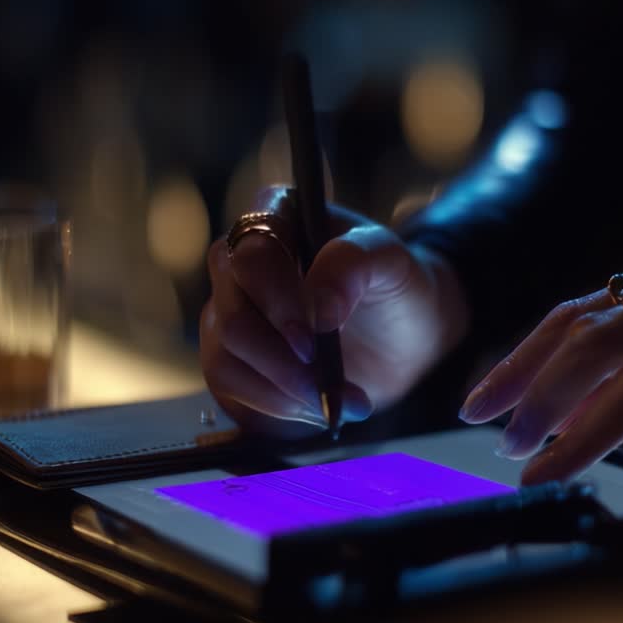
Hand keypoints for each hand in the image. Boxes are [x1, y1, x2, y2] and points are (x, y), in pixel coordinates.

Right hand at [201, 186, 467, 436]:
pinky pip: (230, 387)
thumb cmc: (392, 287)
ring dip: (283, 391)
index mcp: (275, 217)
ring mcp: (228, 311)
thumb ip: (355, 264)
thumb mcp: (390, 262)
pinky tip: (315, 406)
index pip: (252, 255)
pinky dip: (277, 406)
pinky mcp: (229, 358)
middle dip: (280, 361)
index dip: (277, 301)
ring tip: (335, 399)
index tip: (313, 338)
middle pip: (230, 315)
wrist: (398, 339)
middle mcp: (238, 262)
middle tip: (325, 384)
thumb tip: (319, 308)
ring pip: (224, 358)